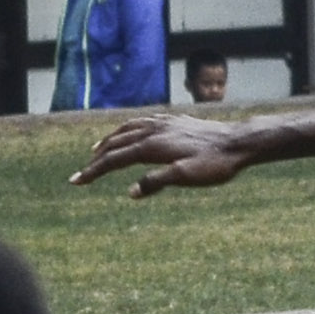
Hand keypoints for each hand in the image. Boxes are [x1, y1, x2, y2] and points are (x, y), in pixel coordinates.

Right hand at [70, 113, 257, 197]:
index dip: (93, 171)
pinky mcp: (174, 121)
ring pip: (127, 129)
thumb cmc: (214, 164)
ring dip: (109, 140)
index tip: (75, 182)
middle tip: (81, 174)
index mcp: (151, 146)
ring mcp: (163, 123)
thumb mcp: (185, 177)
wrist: (238, 142)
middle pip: (115, 143)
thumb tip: (131, 192)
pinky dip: (128, 128)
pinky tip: (132, 132)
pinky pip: (142, 122)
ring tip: (97, 150)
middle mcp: (153, 130)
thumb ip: (157, 183)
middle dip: (96, 159)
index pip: (114, 160)